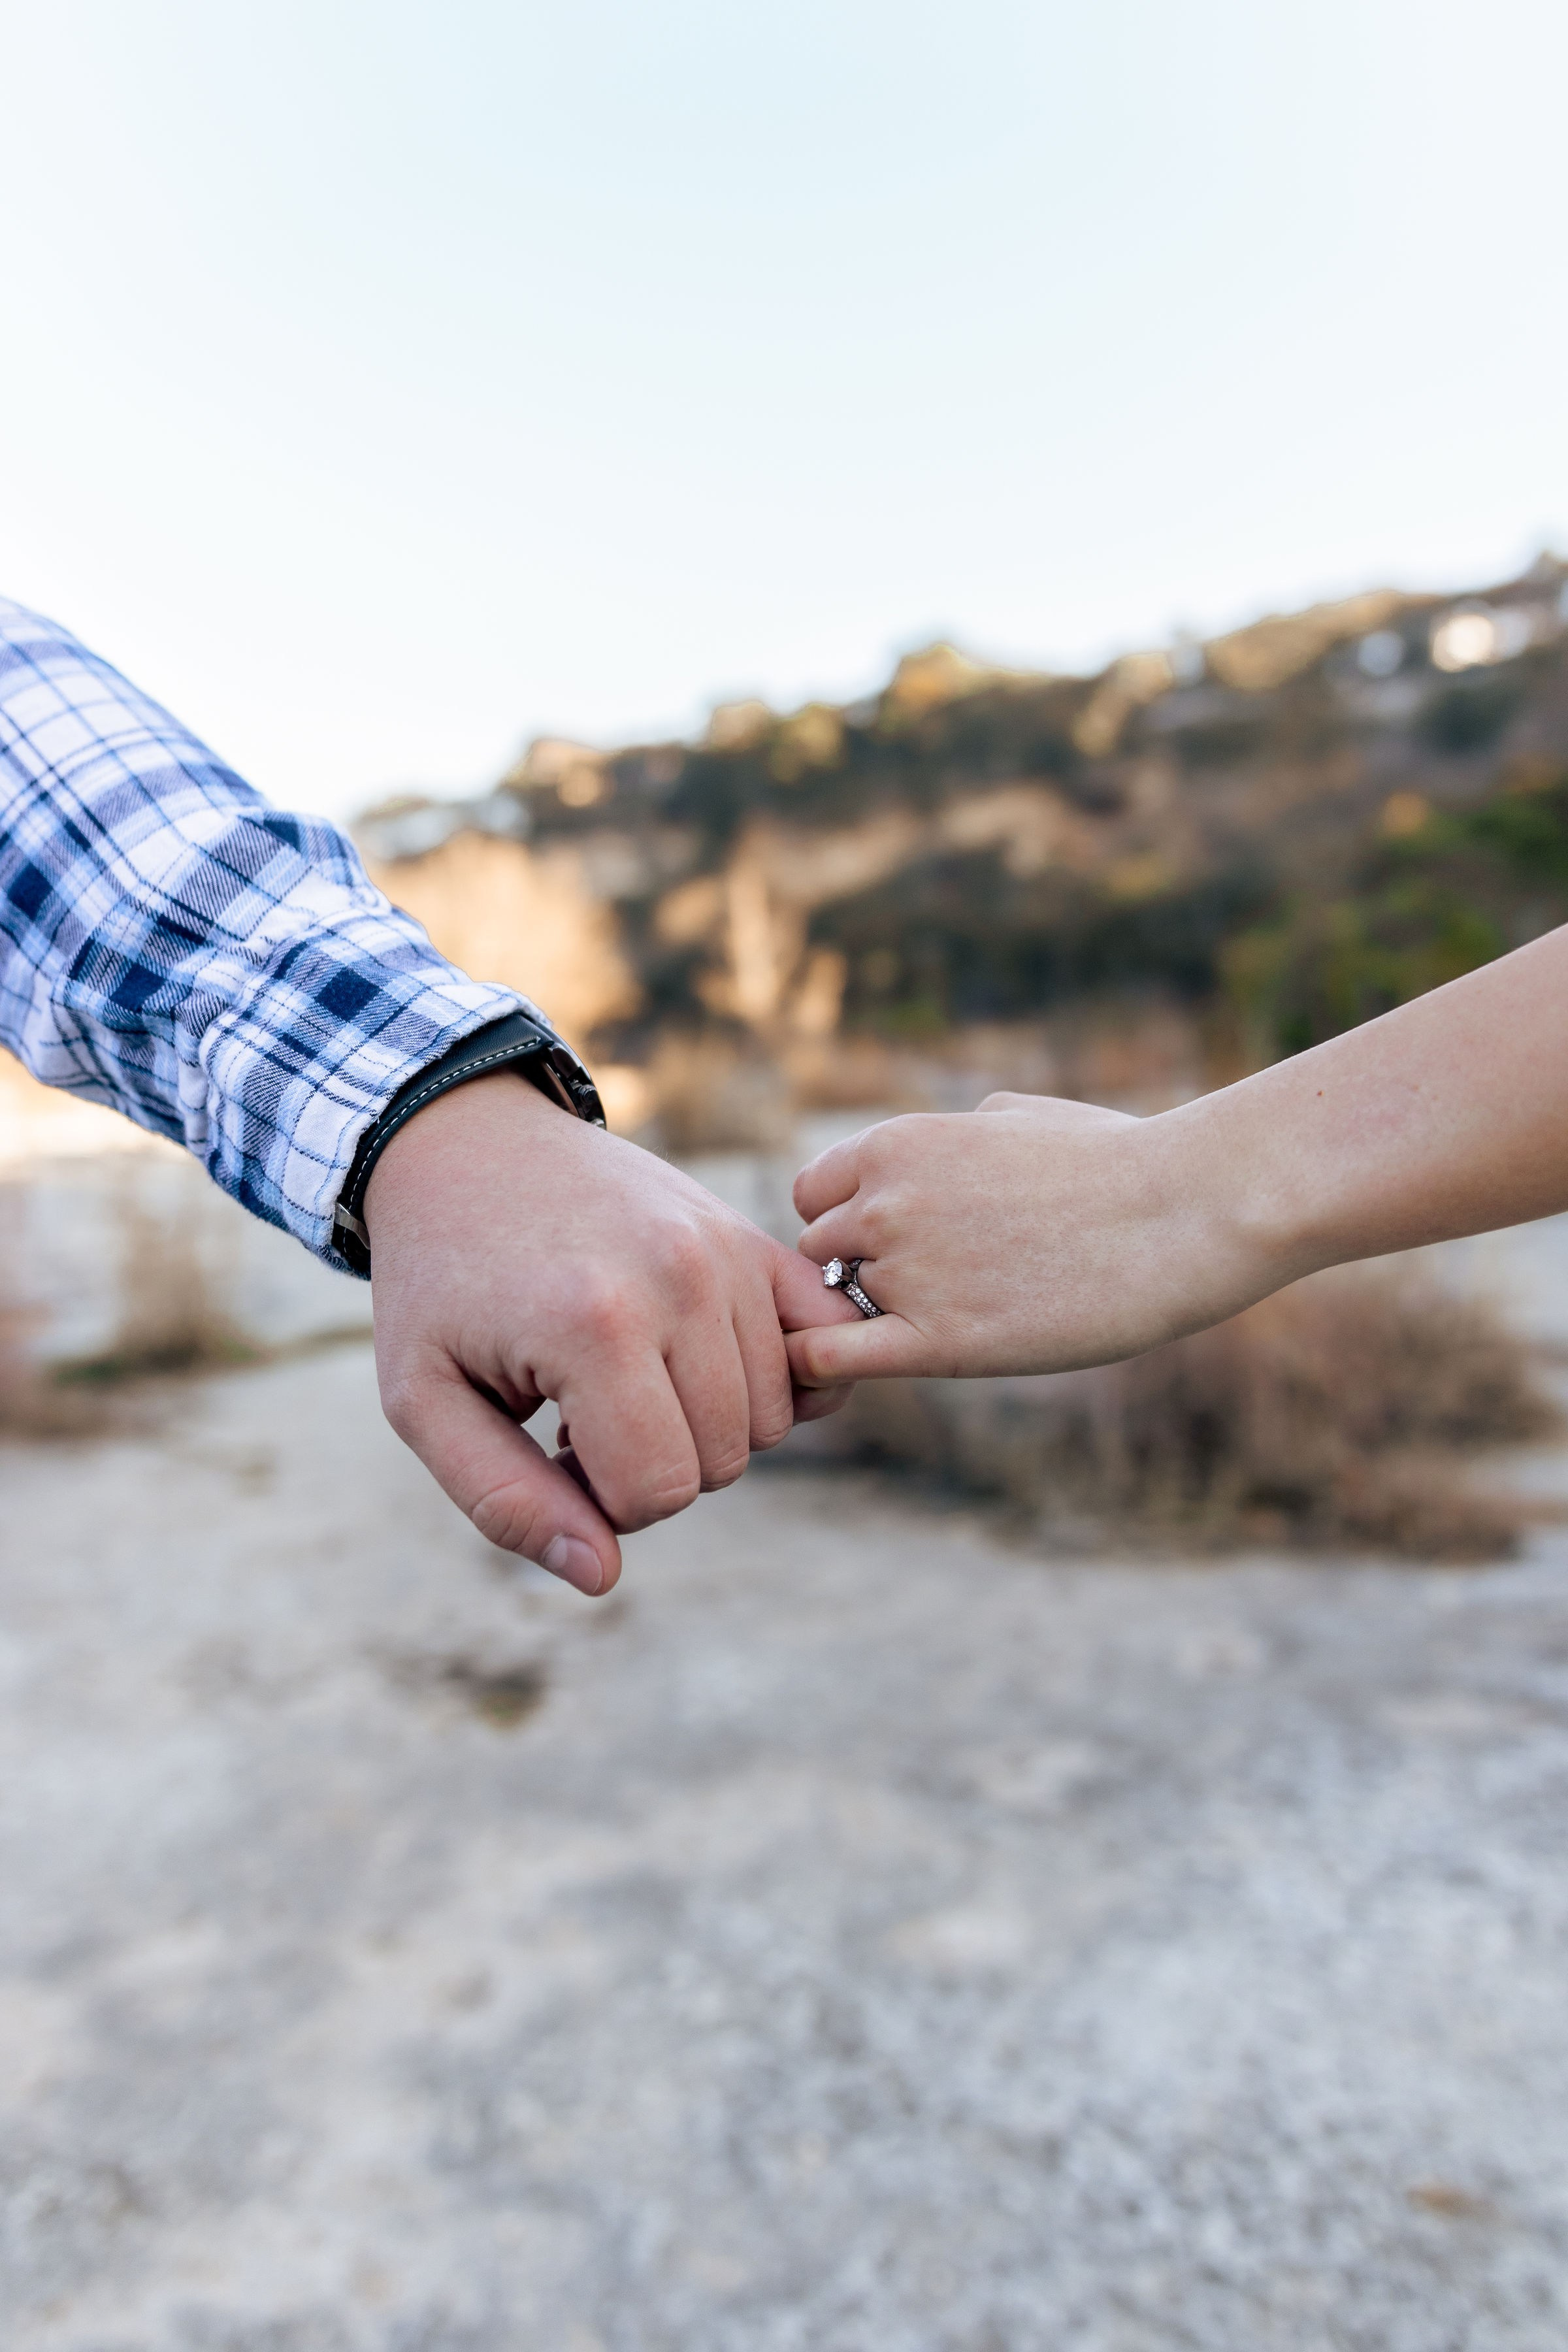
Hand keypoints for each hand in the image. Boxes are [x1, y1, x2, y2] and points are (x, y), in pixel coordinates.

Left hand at [364, 1074, 858, 1594]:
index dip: (602, 1499)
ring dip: (705, 1422)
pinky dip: (786, 1373)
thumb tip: (601, 1577)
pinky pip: (825, 1341)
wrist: (466, 1147)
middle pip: (722, 1461)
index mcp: (593, 1325)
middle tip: (582, 1407)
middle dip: (653, 1463)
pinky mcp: (751, 1235)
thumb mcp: (426, 1401)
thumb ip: (506, 1502)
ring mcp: (725, 1250)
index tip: (552, 1442)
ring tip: (629, 1372)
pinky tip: (711, 1361)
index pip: (657, 1491)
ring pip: (772, 1418)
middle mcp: (679, 1280)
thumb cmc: (439, 1282)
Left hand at [786, 1093, 1267, 1387]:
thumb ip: (957, 1132)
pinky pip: (834, 1357)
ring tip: (951, 1316)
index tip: (887, 1239)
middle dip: (860, 1266)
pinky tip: (845, 1368)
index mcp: (898, 1144)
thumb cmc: (1114, 1161)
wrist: (1179, 1214)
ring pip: (840, 1304)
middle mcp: (885, 1205)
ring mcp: (906, 1274)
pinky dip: (823, 1364)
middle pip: (822, 1250)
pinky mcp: (937, 1343)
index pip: (813, 1193)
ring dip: (875, 1314)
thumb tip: (943, 1146)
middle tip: (930, 1285)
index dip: (844, 1219)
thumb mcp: (1020, 1115)